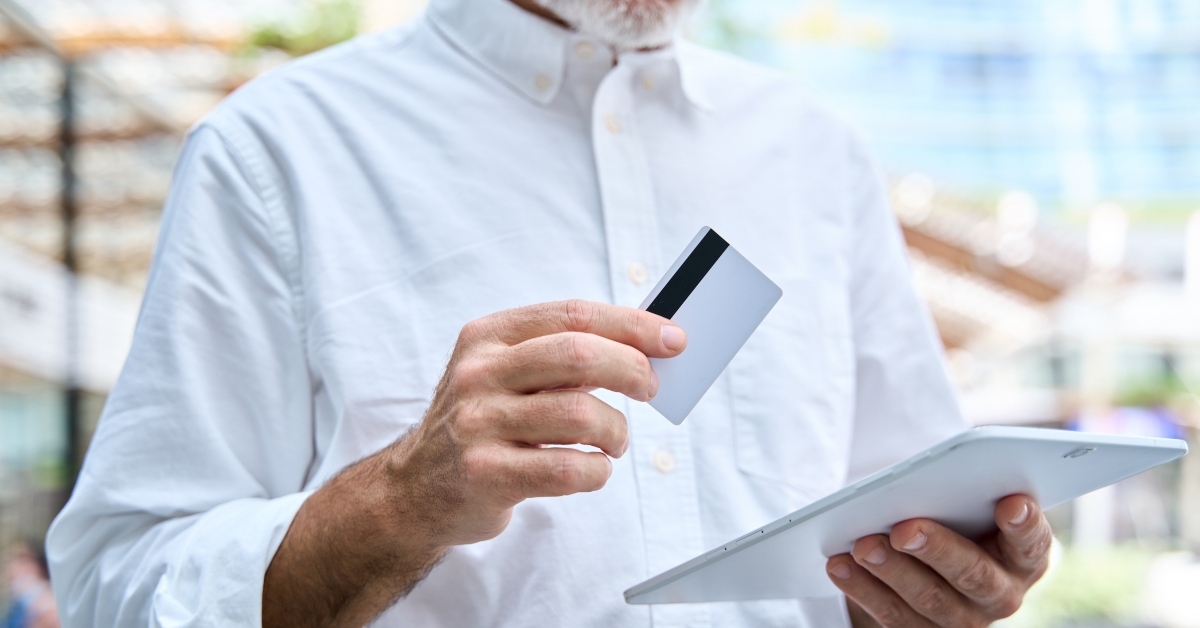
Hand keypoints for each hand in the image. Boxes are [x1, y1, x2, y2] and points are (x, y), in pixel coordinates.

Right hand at [264, 300, 686, 626]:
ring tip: (614, 440)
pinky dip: (597, 471)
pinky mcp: (485, 474)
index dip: (631, 324)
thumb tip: (647, 347)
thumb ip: (562, 355)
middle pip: (579, 355)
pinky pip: (568, 469)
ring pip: (580, 414)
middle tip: (650, 388)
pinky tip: (592, 469)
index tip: (672, 339)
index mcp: (488, 336)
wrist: (416, 489)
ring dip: (616, 430)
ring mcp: (477, 424)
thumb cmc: (482, 424)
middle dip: (631, 369)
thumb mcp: (505, 373)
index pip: (572, 315)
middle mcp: (478, 373)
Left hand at [827, 495, 1051, 627]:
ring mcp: (964, 619)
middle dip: (936, 549)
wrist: (934, 564)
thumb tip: (931, 477)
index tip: (1011, 502)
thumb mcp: (969, 506)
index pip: (1031, 542)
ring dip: (891, 570)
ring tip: (862, 545)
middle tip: (903, 529)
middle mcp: (1001, 594)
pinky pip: (892, 614)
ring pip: (928, 598)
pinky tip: (839, 565)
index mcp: (1024, 556)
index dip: (1024, 524)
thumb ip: (965, 494)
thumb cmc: (957, 520)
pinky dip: (862, 587)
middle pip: (972, 574)